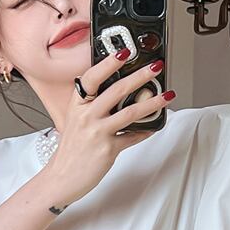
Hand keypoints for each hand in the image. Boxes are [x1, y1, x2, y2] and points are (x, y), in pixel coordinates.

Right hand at [43, 52, 172, 207]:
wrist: (62, 177)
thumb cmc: (72, 149)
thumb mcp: (76, 120)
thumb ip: (93, 106)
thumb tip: (118, 92)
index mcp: (77, 105)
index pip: (93, 77)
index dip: (109, 62)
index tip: (125, 52)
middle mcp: (86, 116)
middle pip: (117, 90)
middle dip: (140, 76)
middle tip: (155, 67)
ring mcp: (97, 132)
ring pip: (130, 112)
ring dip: (152, 102)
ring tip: (167, 96)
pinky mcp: (108, 149)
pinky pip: (133, 137)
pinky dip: (145, 131)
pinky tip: (154, 127)